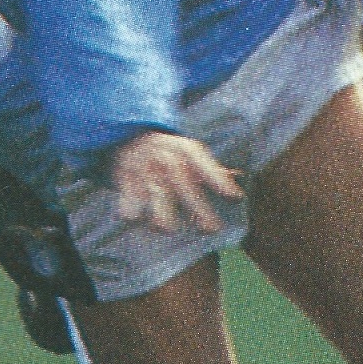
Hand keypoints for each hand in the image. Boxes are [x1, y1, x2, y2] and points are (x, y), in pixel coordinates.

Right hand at [108, 130, 242, 234]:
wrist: (127, 134)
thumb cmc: (168, 151)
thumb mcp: (189, 152)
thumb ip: (212, 171)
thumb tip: (239, 182)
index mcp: (184, 150)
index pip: (204, 165)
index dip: (220, 181)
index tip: (235, 198)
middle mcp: (165, 158)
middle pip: (184, 186)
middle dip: (199, 210)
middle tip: (210, 230)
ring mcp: (144, 169)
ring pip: (154, 197)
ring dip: (161, 218)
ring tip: (167, 229)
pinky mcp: (123, 178)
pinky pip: (128, 202)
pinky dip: (131, 214)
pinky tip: (136, 219)